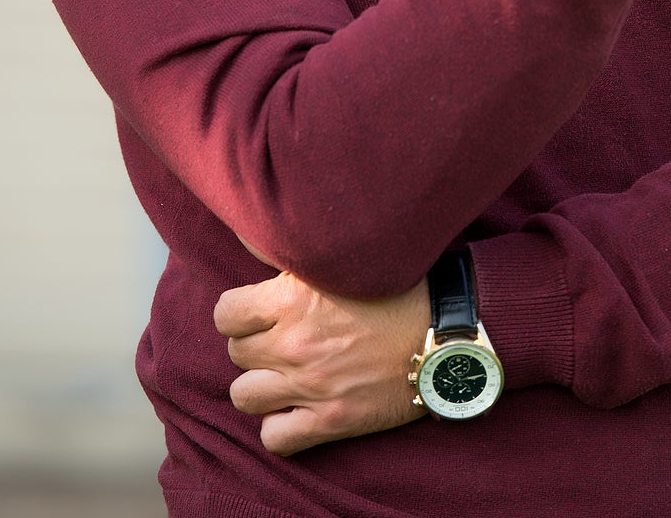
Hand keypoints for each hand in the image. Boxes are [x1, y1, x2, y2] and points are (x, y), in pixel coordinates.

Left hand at [214, 270, 430, 454]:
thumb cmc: (395, 287)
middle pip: (237, 353)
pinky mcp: (332, 420)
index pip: (225, 314)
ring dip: (262, 384)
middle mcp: (295, 345)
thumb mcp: (340, 259)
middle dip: (256, 344)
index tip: (259, 312)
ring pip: (244, 396)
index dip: (239, 312)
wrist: (444, 331)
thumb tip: (249, 231)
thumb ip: (291, 252)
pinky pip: (275, 439)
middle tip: (282, 338)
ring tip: (285, 373)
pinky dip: (280, 426)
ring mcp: (311, 386)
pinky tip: (296, 408)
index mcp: (292, 300)